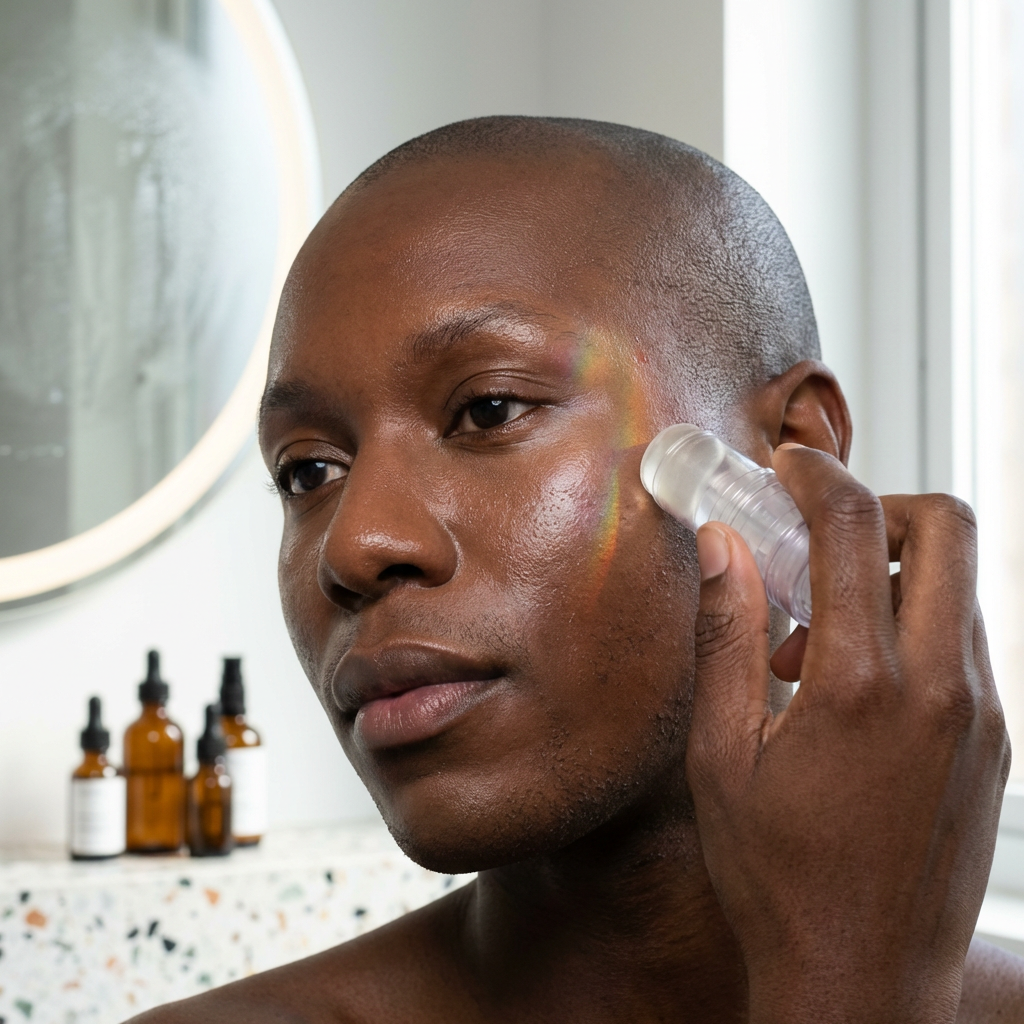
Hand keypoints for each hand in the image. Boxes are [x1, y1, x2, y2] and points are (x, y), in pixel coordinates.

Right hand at [686, 444, 1009, 1023]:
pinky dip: (914, 630)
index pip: (854, 529)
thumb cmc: (776, 875)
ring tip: (818, 639)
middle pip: (948, 529)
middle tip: (820, 538)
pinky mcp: (997, 746)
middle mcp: (941, 689)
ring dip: (894, 577)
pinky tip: (854, 688)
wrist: (864, 981)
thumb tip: (722, 545)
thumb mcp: (723, 756)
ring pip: (959, 589)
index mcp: (861, 686)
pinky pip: (964, 647)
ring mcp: (982, 717)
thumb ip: (726, 637)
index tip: (789, 466)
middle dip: (883, 507)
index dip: (817, 476)